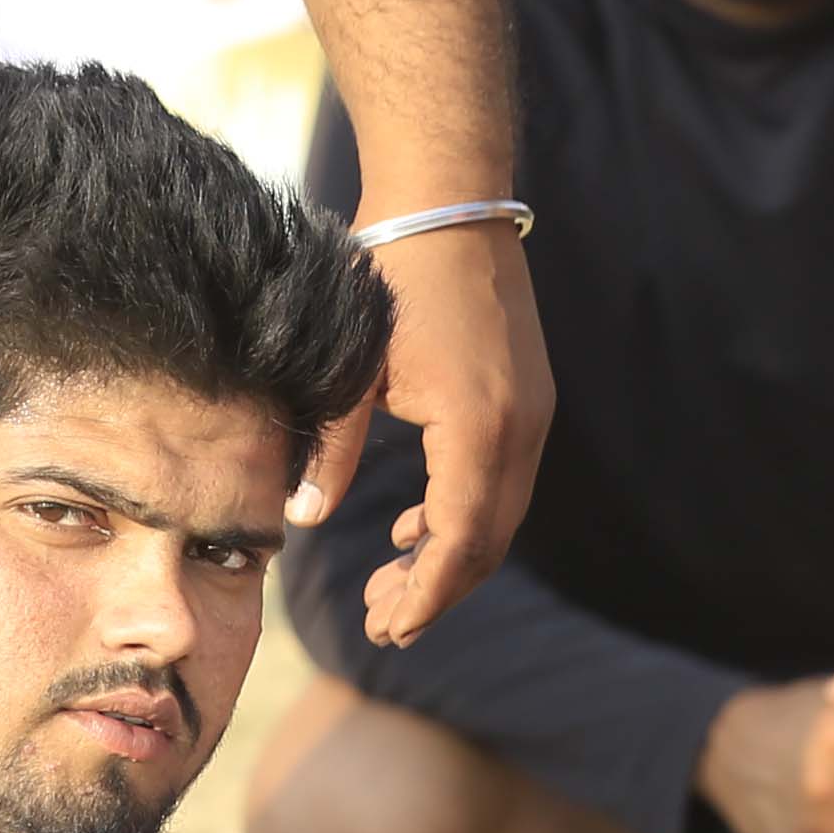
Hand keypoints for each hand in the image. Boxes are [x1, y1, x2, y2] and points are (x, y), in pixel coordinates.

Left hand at [338, 221, 552, 644]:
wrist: (447, 201)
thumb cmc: (388, 275)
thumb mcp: (349, 370)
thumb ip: (330, 449)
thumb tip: (301, 520)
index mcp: (477, 427)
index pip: (460, 540)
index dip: (426, 595)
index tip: (390, 631)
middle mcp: (520, 429)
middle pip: (487, 541)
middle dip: (436, 589)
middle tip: (383, 625)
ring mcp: (533, 413)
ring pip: (499, 515)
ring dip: (448, 555)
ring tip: (391, 585)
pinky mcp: (529, 399)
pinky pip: (502, 479)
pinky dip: (462, 514)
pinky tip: (412, 524)